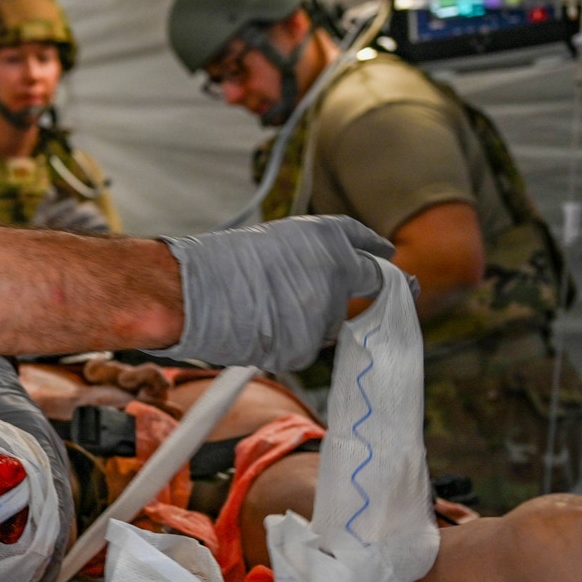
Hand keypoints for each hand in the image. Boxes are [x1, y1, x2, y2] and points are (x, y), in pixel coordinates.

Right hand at [155, 216, 392, 371]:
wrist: (193, 292)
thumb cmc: (222, 263)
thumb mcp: (277, 240)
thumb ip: (316, 256)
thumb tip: (340, 279)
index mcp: (329, 236)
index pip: (370, 249)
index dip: (379, 258)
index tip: (388, 263)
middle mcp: (337, 270)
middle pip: (362, 289)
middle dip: (353, 295)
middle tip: (333, 298)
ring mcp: (326, 310)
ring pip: (330, 322)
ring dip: (311, 319)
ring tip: (267, 307)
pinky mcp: (308, 345)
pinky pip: (306, 346)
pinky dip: (288, 340)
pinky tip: (260, 326)